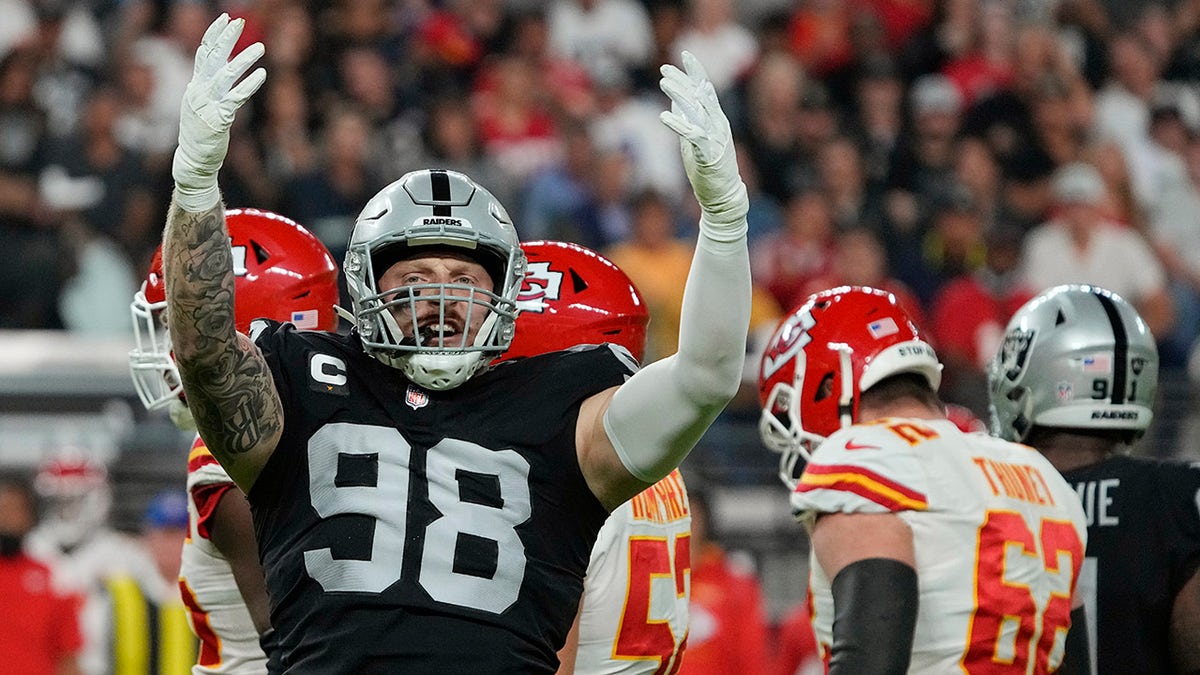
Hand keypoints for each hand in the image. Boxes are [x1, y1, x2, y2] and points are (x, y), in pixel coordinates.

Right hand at [173, 13, 265, 211]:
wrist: (193, 160)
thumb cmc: (201, 133)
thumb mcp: (201, 104)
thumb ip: (210, 85)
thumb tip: (221, 69)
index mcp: (195, 85)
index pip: (203, 52)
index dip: (214, 34)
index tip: (226, 19)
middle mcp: (199, 90)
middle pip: (212, 56)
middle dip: (226, 37)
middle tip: (239, 21)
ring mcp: (207, 104)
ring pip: (226, 74)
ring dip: (244, 59)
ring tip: (261, 47)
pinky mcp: (219, 119)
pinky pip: (236, 98)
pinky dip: (249, 85)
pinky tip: (262, 74)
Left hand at [659, 51, 747, 238]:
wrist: (724, 197)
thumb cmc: (708, 171)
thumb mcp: (694, 140)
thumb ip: (688, 120)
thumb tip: (676, 101)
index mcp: (716, 120)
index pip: (706, 89)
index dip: (695, 71)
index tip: (684, 54)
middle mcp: (718, 124)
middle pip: (700, 96)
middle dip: (682, 80)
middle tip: (664, 68)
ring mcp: (716, 138)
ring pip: (697, 111)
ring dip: (680, 96)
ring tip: (664, 83)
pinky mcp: (710, 154)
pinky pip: (693, 135)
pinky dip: (678, 125)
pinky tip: (664, 116)